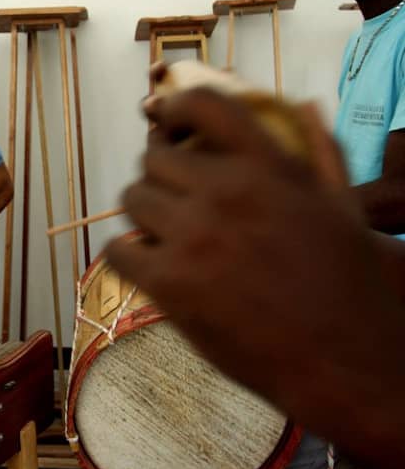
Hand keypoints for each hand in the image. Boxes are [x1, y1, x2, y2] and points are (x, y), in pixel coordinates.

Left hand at [104, 88, 404, 437]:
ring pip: (131, 199)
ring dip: (144, 213)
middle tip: (173, 196)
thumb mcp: (343, 207)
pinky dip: (126, 255)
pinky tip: (148, 264)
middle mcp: (226, 192)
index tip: (167, 121)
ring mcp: (193, 238)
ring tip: (165, 233)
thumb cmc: (352, 284)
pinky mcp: (169, 284)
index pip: (206, 106)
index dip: (176, 108)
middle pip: (154, 158)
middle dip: (160, 174)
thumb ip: (319, 153)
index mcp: (270, 167)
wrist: (347, 361)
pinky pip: (116, 251)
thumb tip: (304, 106)